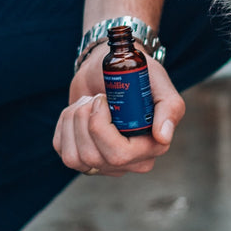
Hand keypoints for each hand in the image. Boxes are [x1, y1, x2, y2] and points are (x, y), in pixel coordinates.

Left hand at [52, 47, 185, 175]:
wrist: (110, 67)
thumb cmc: (136, 73)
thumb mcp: (157, 82)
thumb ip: (169, 107)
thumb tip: (162, 137)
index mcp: (150, 147)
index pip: (119, 155)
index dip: (101, 127)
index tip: (103, 100)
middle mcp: (129, 162)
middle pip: (93, 157)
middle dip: (85, 120)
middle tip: (97, 98)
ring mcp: (104, 163)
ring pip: (74, 158)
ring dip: (74, 120)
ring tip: (88, 102)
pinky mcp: (81, 156)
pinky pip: (62, 150)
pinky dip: (64, 123)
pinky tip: (78, 110)